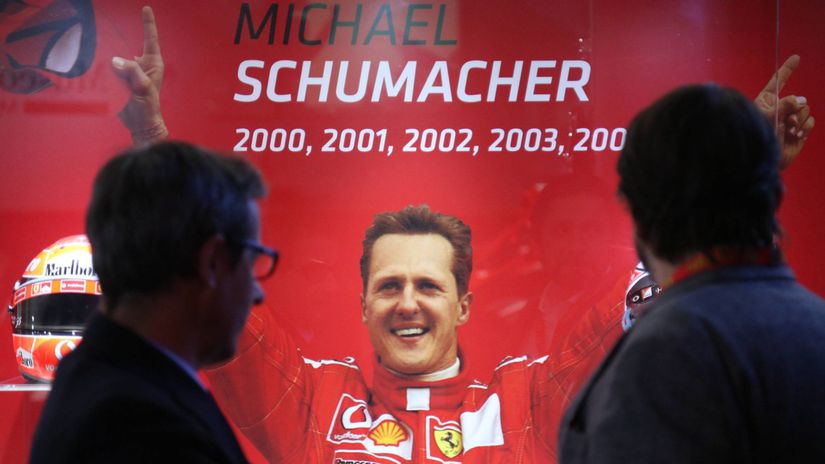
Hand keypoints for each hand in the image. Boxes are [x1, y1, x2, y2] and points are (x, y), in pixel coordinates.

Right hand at [111, 6, 166, 145]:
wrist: (139, 124)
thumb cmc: (147, 107)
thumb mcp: (143, 88)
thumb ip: (132, 72)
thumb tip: (116, 60)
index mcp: (152, 63)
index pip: (150, 39)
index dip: (148, 23)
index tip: (146, 8)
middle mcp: (140, 64)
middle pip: (128, 46)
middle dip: (118, 45)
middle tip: (113, 54)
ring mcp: (129, 71)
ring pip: (116, 57)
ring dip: (108, 60)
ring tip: (110, 75)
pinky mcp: (118, 79)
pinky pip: (108, 69)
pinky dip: (103, 70)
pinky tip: (100, 75)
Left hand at [753, 55, 814, 168]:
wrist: (764, 159)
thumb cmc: (758, 135)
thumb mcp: (768, 116)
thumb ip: (784, 104)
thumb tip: (801, 101)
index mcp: (767, 101)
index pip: (778, 82)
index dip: (787, 69)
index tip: (796, 57)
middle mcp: (779, 108)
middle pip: (798, 99)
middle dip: (795, 109)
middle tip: (786, 121)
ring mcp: (789, 119)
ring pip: (805, 110)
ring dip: (799, 121)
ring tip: (787, 131)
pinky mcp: (798, 131)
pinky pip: (810, 122)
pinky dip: (805, 128)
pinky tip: (795, 135)